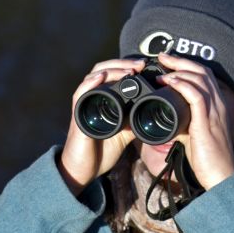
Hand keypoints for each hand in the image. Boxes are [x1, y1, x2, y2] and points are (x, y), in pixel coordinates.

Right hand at [59, 58, 145, 195]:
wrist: (86, 169)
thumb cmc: (103, 150)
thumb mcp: (126, 132)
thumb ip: (136, 120)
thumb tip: (156, 113)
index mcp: (104, 99)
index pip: (113, 73)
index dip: (128, 66)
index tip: (146, 65)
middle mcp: (92, 97)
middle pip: (104, 70)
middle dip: (123, 64)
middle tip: (141, 64)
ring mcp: (84, 104)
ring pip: (93, 77)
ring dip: (111, 70)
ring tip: (128, 70)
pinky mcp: (77, 115)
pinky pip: (80, 95)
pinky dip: (90, 84)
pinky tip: (100, 78)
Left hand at [155, 53, 233, 189]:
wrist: (220, 176)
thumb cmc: (206, 160)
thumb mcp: (192, 136)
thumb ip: (181, 124)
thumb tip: (164, 120)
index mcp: (217, 107)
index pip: (205, 76)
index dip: (187, 66)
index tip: (168, 63)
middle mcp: (218, 105)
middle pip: (203, 71)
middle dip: (181, 61)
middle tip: (162, 57)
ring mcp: (214, 111)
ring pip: (200, 78)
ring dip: (179, 69)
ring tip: (162, 67)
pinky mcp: (207, 121)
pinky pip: (196, 94)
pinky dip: (182, 84)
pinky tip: (169, 81)